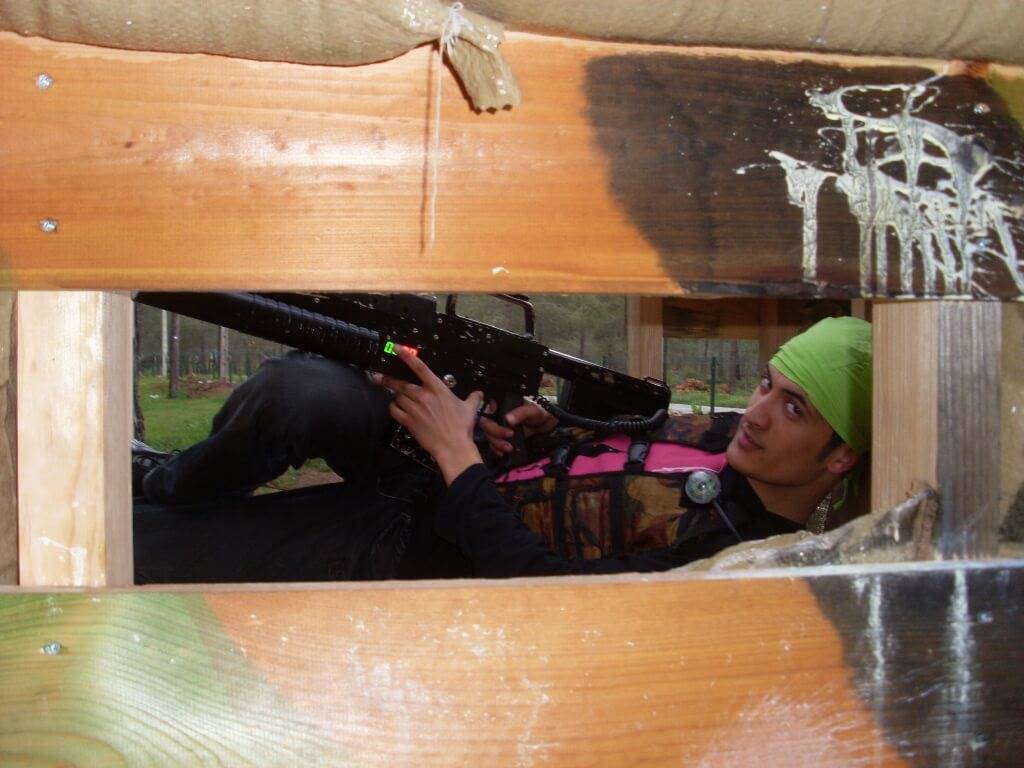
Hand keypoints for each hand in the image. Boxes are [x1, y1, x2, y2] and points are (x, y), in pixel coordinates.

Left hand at [372, 347, 483, 484]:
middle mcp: (423, 396)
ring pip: (397, 396)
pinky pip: (394, 410)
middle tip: (379, 376)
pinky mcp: (408, 422)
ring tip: (397, 397)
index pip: (420, 367)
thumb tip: (479, 393)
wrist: (453, 446)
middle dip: (388, 379)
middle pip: (401, 383)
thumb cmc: (461, 427)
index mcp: (437, 389)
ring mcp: (414, 409)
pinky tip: (396, 408)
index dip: (406, 356)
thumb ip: (473, 398)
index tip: (396, 348)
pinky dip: (393, 408)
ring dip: (396, 396)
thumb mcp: (470, 409)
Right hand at [480, 400, 558, 457]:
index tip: (499, 424)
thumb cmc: (539, 413)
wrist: (546, 426)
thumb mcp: (532, 410)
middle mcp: (498, 415)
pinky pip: (493, 444)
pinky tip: (503, 452)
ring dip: (496, 443)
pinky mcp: (502, 438)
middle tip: (508, 436)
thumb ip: (521, 413)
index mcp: (503, 404)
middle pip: (486, 424)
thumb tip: (508, 419)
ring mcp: (499, 427)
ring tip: (508, 448)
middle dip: (494, 432)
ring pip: (489, 435)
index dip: (489, 417)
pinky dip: (496, 449)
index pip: (488, 409)